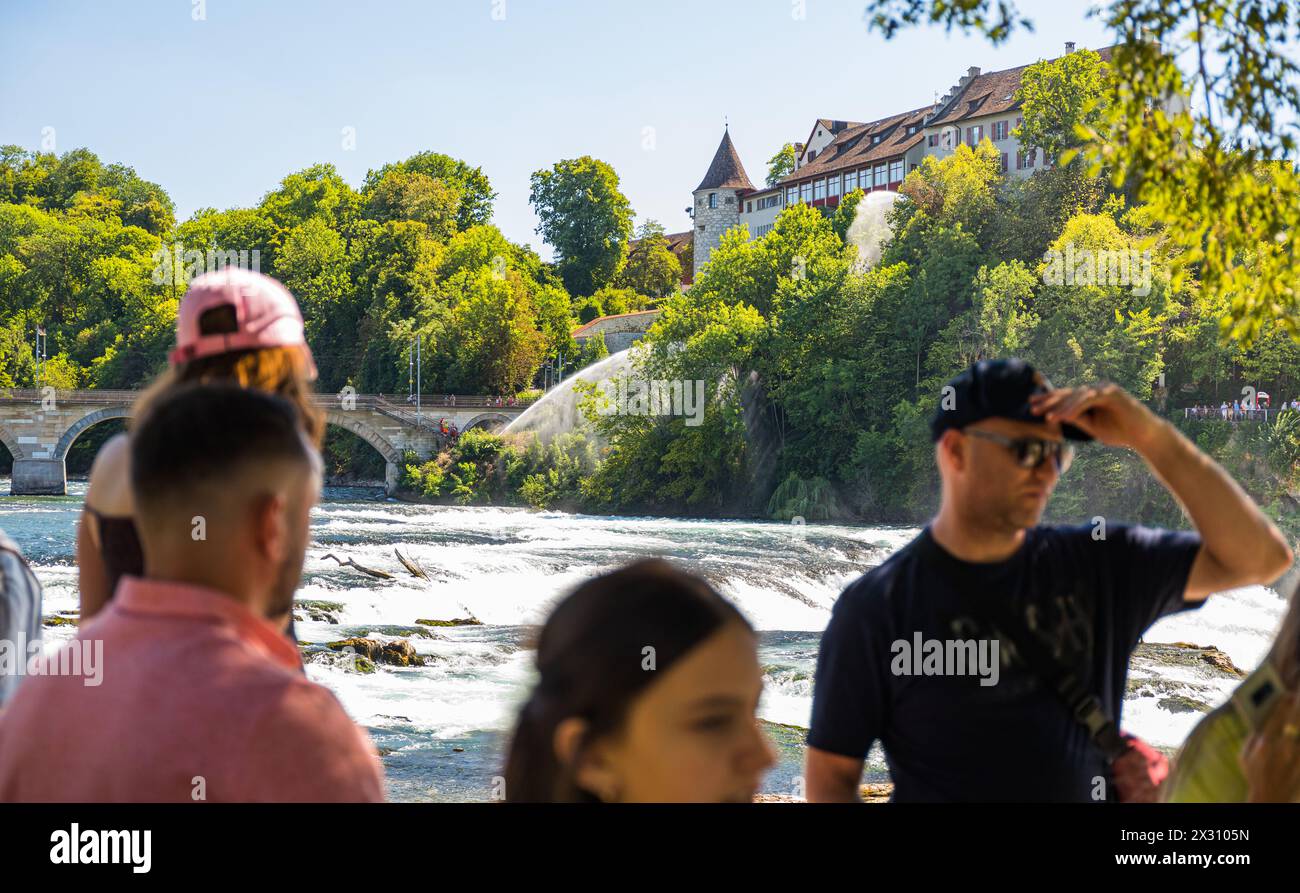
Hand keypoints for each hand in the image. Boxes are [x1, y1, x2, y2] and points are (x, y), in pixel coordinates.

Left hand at [1029, 382, 1163, 451]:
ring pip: (1076, 395)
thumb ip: (1076, 419)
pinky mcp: (1112, 393)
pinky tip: (1064, 416)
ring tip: (1046, 417)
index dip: (1049, 401)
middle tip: (1032, 407)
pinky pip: (1088, 399)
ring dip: (1060, 406)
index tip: (1032, 406)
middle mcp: (1097, 389)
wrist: (1144, 436)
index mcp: (1091, 396)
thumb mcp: (1092, 427)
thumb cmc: (1120, 432)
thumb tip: (1055, 416)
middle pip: (1068, 393)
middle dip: (1049, 400)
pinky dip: (1075, 408)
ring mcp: (1104, 389)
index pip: (1066, 397)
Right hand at [1241, 693, 1299, 802]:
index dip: (1283, 703)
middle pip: (1293, 720)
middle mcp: (1282, 747)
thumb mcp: (1244, 755)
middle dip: (1296, 705)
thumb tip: (1261, 720)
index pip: (1276, 717)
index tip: (1287, 693)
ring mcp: (1295, 755)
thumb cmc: (1255, 775)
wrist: (1270, 796)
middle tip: (1298, 695)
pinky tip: (1299, 732)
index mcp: (1264, 743)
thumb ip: (1253, 737)